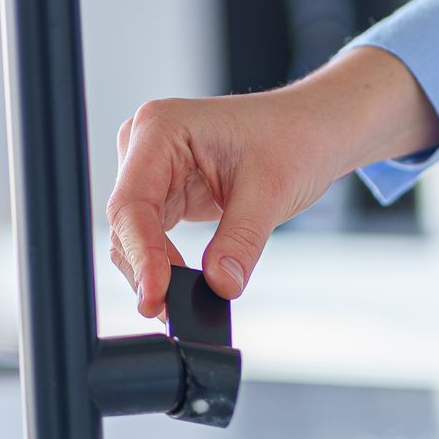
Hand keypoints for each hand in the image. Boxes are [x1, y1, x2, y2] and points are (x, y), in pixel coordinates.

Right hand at [106, 47, 438, 316]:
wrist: (312, 130)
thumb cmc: (294, 137)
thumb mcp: (272, 191)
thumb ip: (241, 241)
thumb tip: (219, 284)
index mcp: (161, 128)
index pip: (133, 203)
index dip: (141, 254)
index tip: (157, 295)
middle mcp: (146, 145)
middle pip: (126, 223)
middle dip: (146, 269)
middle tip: (170, 310)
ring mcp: (152, 169)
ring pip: (133, 236)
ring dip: (153, 271)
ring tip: (180, 303)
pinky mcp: (165, 192)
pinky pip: (151, 237)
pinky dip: (164, 264)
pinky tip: (182, 285)